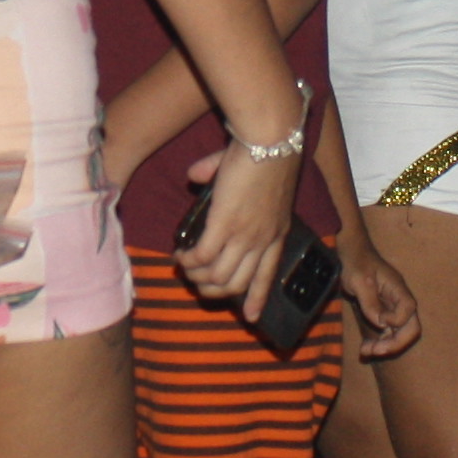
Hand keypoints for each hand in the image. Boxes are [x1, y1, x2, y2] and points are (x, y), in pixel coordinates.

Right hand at [174, 143, 295, 317]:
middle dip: (214, 291)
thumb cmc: (264, 150)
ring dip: (198, 277)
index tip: (251, 317)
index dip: (256, 297)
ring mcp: (245, 235)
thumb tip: (194, 175)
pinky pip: (203, 257)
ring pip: (219, 276)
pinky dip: (189, 261)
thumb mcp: (252, 176)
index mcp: (277, 231)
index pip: (267, 275)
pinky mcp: (225, 225)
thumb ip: (220, 176)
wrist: (270, 140)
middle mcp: (263, 240)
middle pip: (238, 283)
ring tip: (184, 266)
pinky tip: (180, 254)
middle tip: (198, 284)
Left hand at [339, 231, 419, 360]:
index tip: (377, 319)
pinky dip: (378, 341)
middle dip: (395, 343)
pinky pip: (387, 332)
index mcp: (398, 289)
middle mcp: (399, 300)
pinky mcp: (383, 312)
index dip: (396, 320)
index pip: (409, 311)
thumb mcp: (360, 280)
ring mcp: (392, 307)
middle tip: (375, 350)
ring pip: (399, 333)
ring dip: (386, 346)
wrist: (351, 253)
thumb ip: (370, 302)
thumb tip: (381, 323)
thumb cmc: (357, 262)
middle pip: (410, 327)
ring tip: (366, 352)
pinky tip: (365, 348)